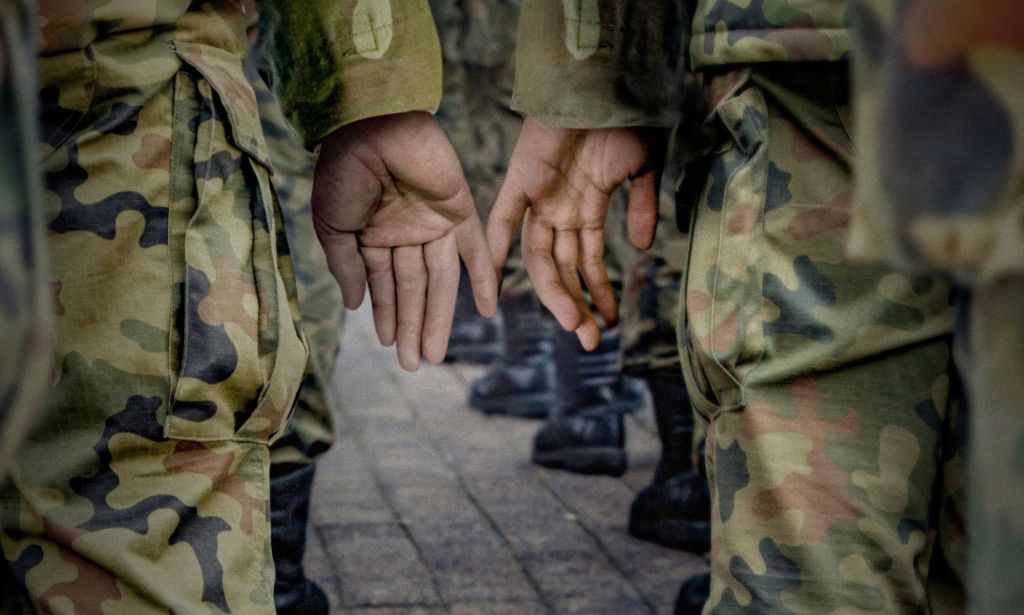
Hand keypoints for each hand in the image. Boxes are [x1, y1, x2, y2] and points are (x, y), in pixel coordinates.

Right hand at [313, 111, 497, 370]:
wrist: (372, 124)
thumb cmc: (344, 170)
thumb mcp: (333, 224)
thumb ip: (346, 265)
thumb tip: (354, 306)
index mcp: (374, 236)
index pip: (384, 286)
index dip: (388, 316)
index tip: (391, 346)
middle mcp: (406, 234)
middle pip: (414, 290)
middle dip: (414, 326)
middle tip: (416, 365)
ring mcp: (434, 223)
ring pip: (441, 281)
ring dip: (440, 316)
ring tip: (436, 352)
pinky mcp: (461, 209)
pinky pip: (476, 250)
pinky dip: (485, 278)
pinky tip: (490, 310)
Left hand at [487, 118, 663, 349]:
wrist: (606, 86)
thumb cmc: (628, 120)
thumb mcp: (643, 169)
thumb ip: (640, 207)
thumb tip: (644, 247)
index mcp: (588, 208)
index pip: (588, 263)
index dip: (598, 293)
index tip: (608, 323)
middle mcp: (561, 209)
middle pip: (563, 269)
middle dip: (578, 304)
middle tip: (590, 340)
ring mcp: (539, 198)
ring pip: (542, 259)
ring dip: (557, 293)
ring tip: (575, 324)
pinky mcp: (519, 182)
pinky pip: (502, 223)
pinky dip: (497, 254)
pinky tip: (495, 289)